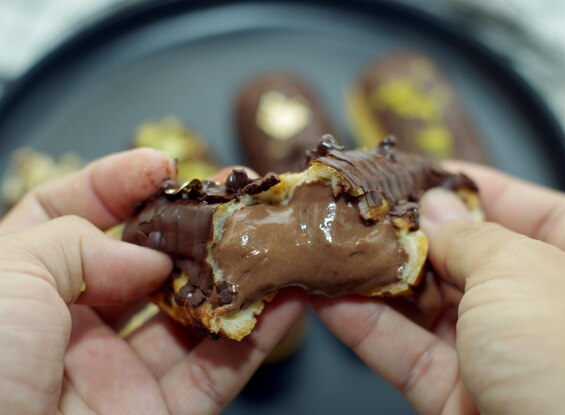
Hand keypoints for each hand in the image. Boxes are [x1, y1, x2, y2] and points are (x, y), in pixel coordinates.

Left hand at [0, 150, 303, 414]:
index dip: (114, 184)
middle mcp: (69, 324)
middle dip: (189, 226)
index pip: (66, 214)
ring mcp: (116, 372)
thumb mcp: (7, 277)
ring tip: (269, 238)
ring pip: (189, 315)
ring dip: (233, 277)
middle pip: (141, 262)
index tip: (162, 167)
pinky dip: (255, 338)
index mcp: (19, 285)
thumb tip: (147, 259)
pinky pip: (217, 371)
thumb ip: (77, 241)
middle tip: (232, 197)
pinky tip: (284, 300)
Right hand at [311, 162, 564, 414]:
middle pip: (469, 256)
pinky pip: (406, 351)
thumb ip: (469, 236)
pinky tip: (330, 296)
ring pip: (429, 305)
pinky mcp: (460, 395)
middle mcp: (549, 309)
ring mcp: (502, 355)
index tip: (429, 173)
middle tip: (365, 209)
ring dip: (379, 277)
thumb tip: (434, 209)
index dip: (480, 189)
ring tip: (335, 245)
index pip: (535, 210)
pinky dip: (366, 325)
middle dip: (414, 233)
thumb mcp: (521, 271)